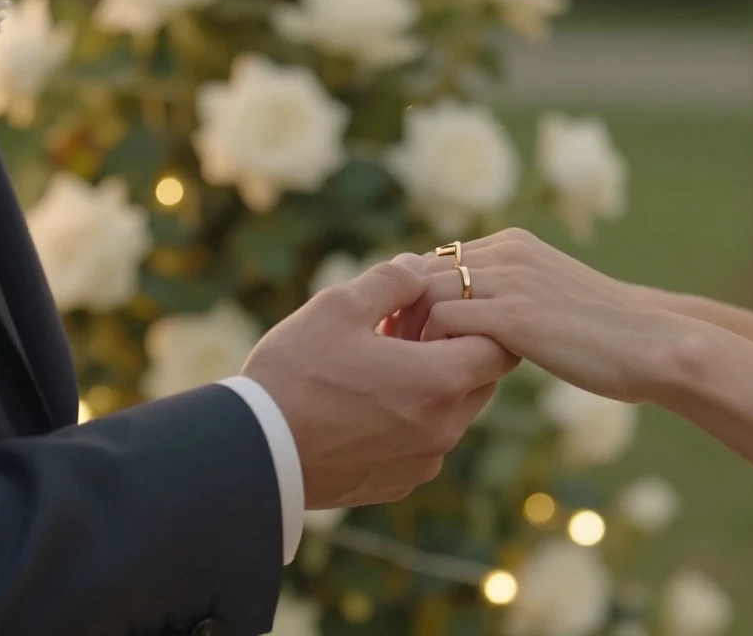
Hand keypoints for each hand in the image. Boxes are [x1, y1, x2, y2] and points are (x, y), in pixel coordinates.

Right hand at [244, 261, 518, 509]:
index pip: (501, 348)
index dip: (477, 322)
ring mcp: (423, 462)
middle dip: (454, 350)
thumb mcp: (339, 306)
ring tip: (378, 363)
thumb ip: (391, 280)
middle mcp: (444, 429)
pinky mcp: (398, 484)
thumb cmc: (295, 374)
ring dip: (430, 385)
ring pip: (452, 413)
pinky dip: (409, 419)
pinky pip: (423, 443)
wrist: (251, 453)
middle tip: (404, 330)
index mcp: (440, 382)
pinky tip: (363, 402)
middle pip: (480, 381)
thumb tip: (419, 268)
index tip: (440, 309)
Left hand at [400, 229, 704, 403]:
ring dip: (407, 333)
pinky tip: (440, 376)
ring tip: (407, 369)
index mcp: (514, 244)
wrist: (653, 345)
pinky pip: (444, 321)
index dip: (408, 297)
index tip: (399, 335)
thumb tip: (474, 322)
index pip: (434, 259)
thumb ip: (512, 298)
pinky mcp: (515, 315)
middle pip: (419, 271)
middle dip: (397, 313)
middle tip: (387, 355)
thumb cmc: (606, 335)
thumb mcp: (550, 301)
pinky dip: (430, 348)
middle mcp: (507, 251)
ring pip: (423, 293)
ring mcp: (510, 280)